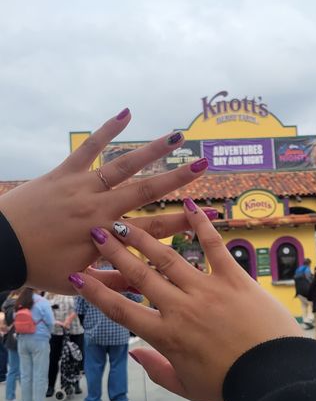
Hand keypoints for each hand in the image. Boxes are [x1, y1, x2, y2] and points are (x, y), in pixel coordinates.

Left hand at [0, 110, 208, 292]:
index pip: (153, 229)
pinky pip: (89, 148)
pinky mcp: (65, 172)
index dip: (184, 222)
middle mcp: (99, 208)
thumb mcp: (78, 281)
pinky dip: (107, 130)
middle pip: (145, 191)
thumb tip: (146, 287)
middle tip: (203, 164)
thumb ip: (114, 282)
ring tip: (176, 136)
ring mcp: (82, 186)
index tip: (210, 215)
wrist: (0, 245)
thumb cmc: (37, 266)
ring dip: (152, 150)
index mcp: (105, 236)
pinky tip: (126, 113)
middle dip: (177, 178)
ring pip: (123, 165)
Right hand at [68, 202, 303, 400]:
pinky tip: (189, 205)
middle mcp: (180, 307)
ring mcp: (207, 289)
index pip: (121, 309)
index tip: (77, 275)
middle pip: (139, 275)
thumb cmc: (231, 385)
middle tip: (96, 232)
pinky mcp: (234, 279)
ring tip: (125, 221)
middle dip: (115, 252)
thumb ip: (158, 370)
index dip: (95, 292)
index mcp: (166, 335)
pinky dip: (201, 225)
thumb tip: (135, 354)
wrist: (274, 376)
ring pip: (168, 257)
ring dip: (144, 238)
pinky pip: (214, 247)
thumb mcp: (187, 388)